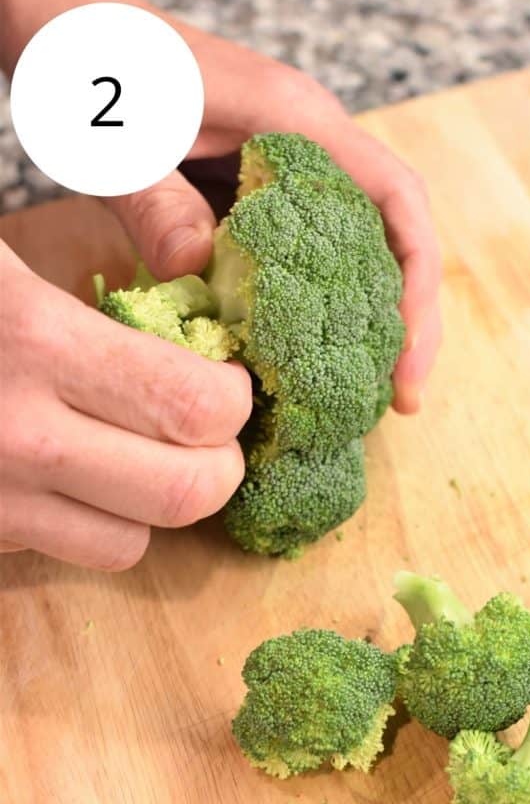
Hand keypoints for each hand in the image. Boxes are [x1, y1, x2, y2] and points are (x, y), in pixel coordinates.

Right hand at [0, 243, 250, 566]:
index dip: (233, 397)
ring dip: (152, 502)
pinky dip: (86, 521)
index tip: (226, 375)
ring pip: (128, 544)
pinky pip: (59, 553)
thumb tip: (199, 258)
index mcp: (28, 340)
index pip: (195, 408)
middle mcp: (13, 439)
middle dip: (216, 463)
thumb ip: (93, 250)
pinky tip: (70, 470)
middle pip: (184, 497)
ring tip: (140, 450)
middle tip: (207, 428)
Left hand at [103, 12, 441, 413]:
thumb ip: (159, 204)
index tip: (407, 355)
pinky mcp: (272, 195)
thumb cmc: (108, 74)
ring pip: (366, 249)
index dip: (416, 284)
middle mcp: (316, 143)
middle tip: (398, 398)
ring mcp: (298, 168)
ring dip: (374, 321)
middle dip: (408, 320)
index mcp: (298, 120)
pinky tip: (313, 358)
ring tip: (368, 392)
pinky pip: (322, 254)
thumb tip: (195, 270)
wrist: (88, 43)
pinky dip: (327, 309)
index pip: (396, 200)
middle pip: (396, 236)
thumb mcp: (125, 143)